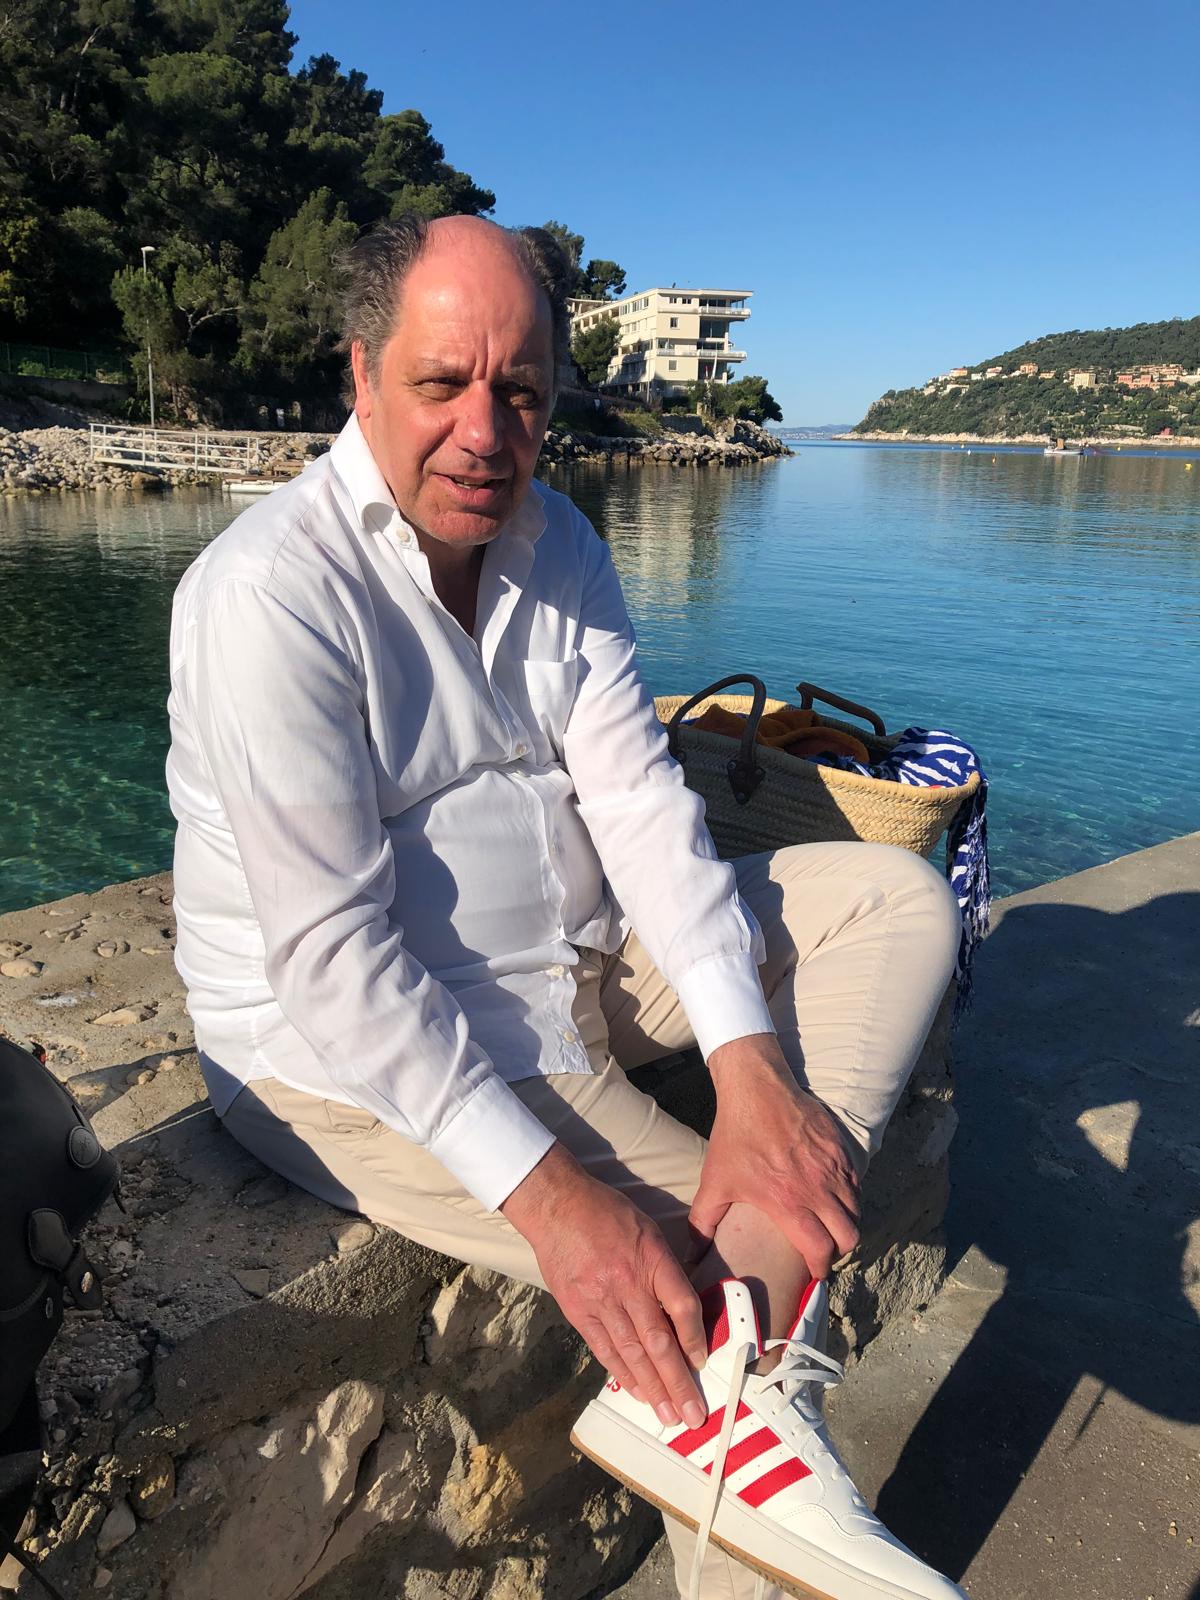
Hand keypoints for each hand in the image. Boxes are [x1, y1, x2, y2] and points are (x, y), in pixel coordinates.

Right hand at [501, 1143, 708, 1426]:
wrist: (557, 1206)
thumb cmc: (609, 1214)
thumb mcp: (649, 1230)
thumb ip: (667, 1269)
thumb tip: (684, 1311)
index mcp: (653, 1259)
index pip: (682, 1307)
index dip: (695, 1339)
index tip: (702, 1363)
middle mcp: (628, 1284)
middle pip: (659, 1340)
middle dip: (677, 1382)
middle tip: (693, 1415)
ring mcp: (600, 1300)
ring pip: (631, 1352)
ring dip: (652, 1387)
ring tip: (667, 1415)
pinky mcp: (577, 1310)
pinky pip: (603, 1347)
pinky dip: (620, 1372)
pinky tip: (635, 1391)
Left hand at [690, 1033, 860, 1279]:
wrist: (757, 1088)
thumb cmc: (735, 1136)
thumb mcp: (714, 1180)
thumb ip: (703, 1221)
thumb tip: (691, 1255)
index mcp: (788, 1202)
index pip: (820, 1249)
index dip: (820, 1268)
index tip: (814, 1274)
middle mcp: (817, 1188)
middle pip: (848, 1236)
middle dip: (839, 1251)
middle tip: (825, 1251)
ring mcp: (834, 1168)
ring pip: (856, 1211)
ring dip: (846, 1224)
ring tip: (829, 1226)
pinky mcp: (841, 1149)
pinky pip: (856, 1184)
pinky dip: (849, 1197)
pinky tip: (832, 1198)